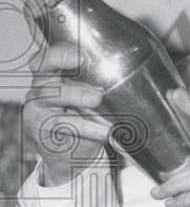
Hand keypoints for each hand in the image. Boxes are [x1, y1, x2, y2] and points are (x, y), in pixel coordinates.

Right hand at [23, 43, 108, 185]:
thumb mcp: (94, 100)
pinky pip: (60, 122)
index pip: (50, 54)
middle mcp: (41, 85)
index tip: (82, 53)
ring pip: (52, 92)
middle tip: (84, 62)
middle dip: (63, 61)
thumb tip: (136, 80)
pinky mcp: (38, 126)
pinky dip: (84, 126)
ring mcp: (36, 105)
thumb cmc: (83, 121)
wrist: (72, 156)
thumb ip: (102, 86)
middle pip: (43, 65)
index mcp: (54, 74)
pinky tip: (103, 130)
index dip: (61, 50)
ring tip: (97, 99)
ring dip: (77, 94)